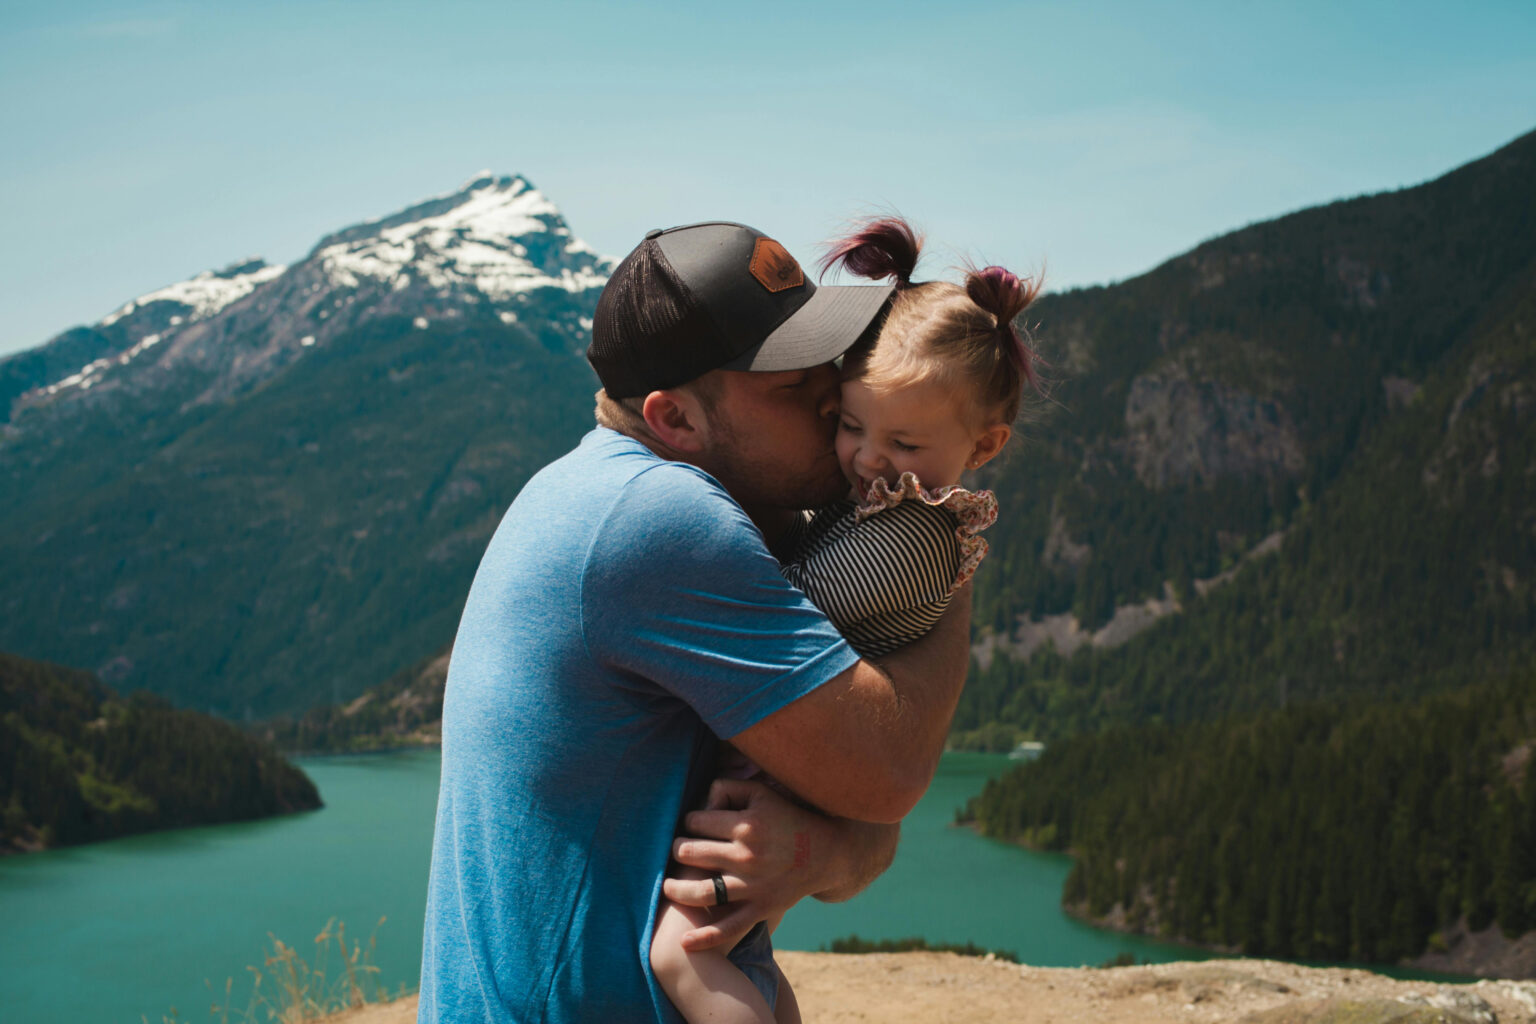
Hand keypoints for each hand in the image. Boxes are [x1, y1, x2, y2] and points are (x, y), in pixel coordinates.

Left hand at [663, 777, 822, 951]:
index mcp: (746, 825)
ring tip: (668, 885)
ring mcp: (753, 886)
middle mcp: (747, 856)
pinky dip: (704, 938)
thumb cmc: (787, 817)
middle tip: (679, 850)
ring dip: (677, 889)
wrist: (826, 853)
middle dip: (678, 850)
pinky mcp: (760, 909)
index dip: (690, 821)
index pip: (696, 822)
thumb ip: (727, 788)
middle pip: (691, 853)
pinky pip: (728, 928)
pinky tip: (684, 942)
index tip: (694, 825)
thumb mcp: (761, 792)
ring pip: (701, 892)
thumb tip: (700, 801)